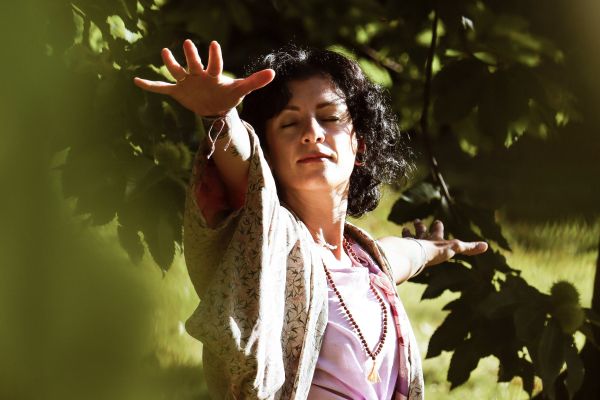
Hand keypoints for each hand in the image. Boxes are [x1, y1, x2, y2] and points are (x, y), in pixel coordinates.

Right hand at [133, 40, 274, 115]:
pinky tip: (136, 80)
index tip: (214, 44)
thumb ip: (255, 81)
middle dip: (191, 55)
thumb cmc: (228, 96)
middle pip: (194, 64)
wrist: (214, 108)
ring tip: (164, 51)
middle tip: (187, 43)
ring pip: (177, 71)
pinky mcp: (178, 91)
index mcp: (213, 75)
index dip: (214, 56)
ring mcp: (187, 82)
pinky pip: (162, 88)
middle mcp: (198, 75)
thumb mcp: (241, 90)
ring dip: (170, 63)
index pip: (214, 64)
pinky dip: (150, 85)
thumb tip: (274, 73)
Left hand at [402, 219, 487, 266]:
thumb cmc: (435, 250)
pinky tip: (393, 243)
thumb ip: (469, 248)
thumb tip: (486, 246)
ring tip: (404, 229)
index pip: (437, 231)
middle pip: (421, 231)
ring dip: (408, 233)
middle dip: (420, 226)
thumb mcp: (455, 248)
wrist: (414, 254)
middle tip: (417, 220)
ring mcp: (410, 243)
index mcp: (434, 239)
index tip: (437, 221)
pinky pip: (399, 245)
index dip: (438, 227)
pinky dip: (397, 245)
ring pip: (409, 236)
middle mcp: (421, 239)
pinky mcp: (401, 250)